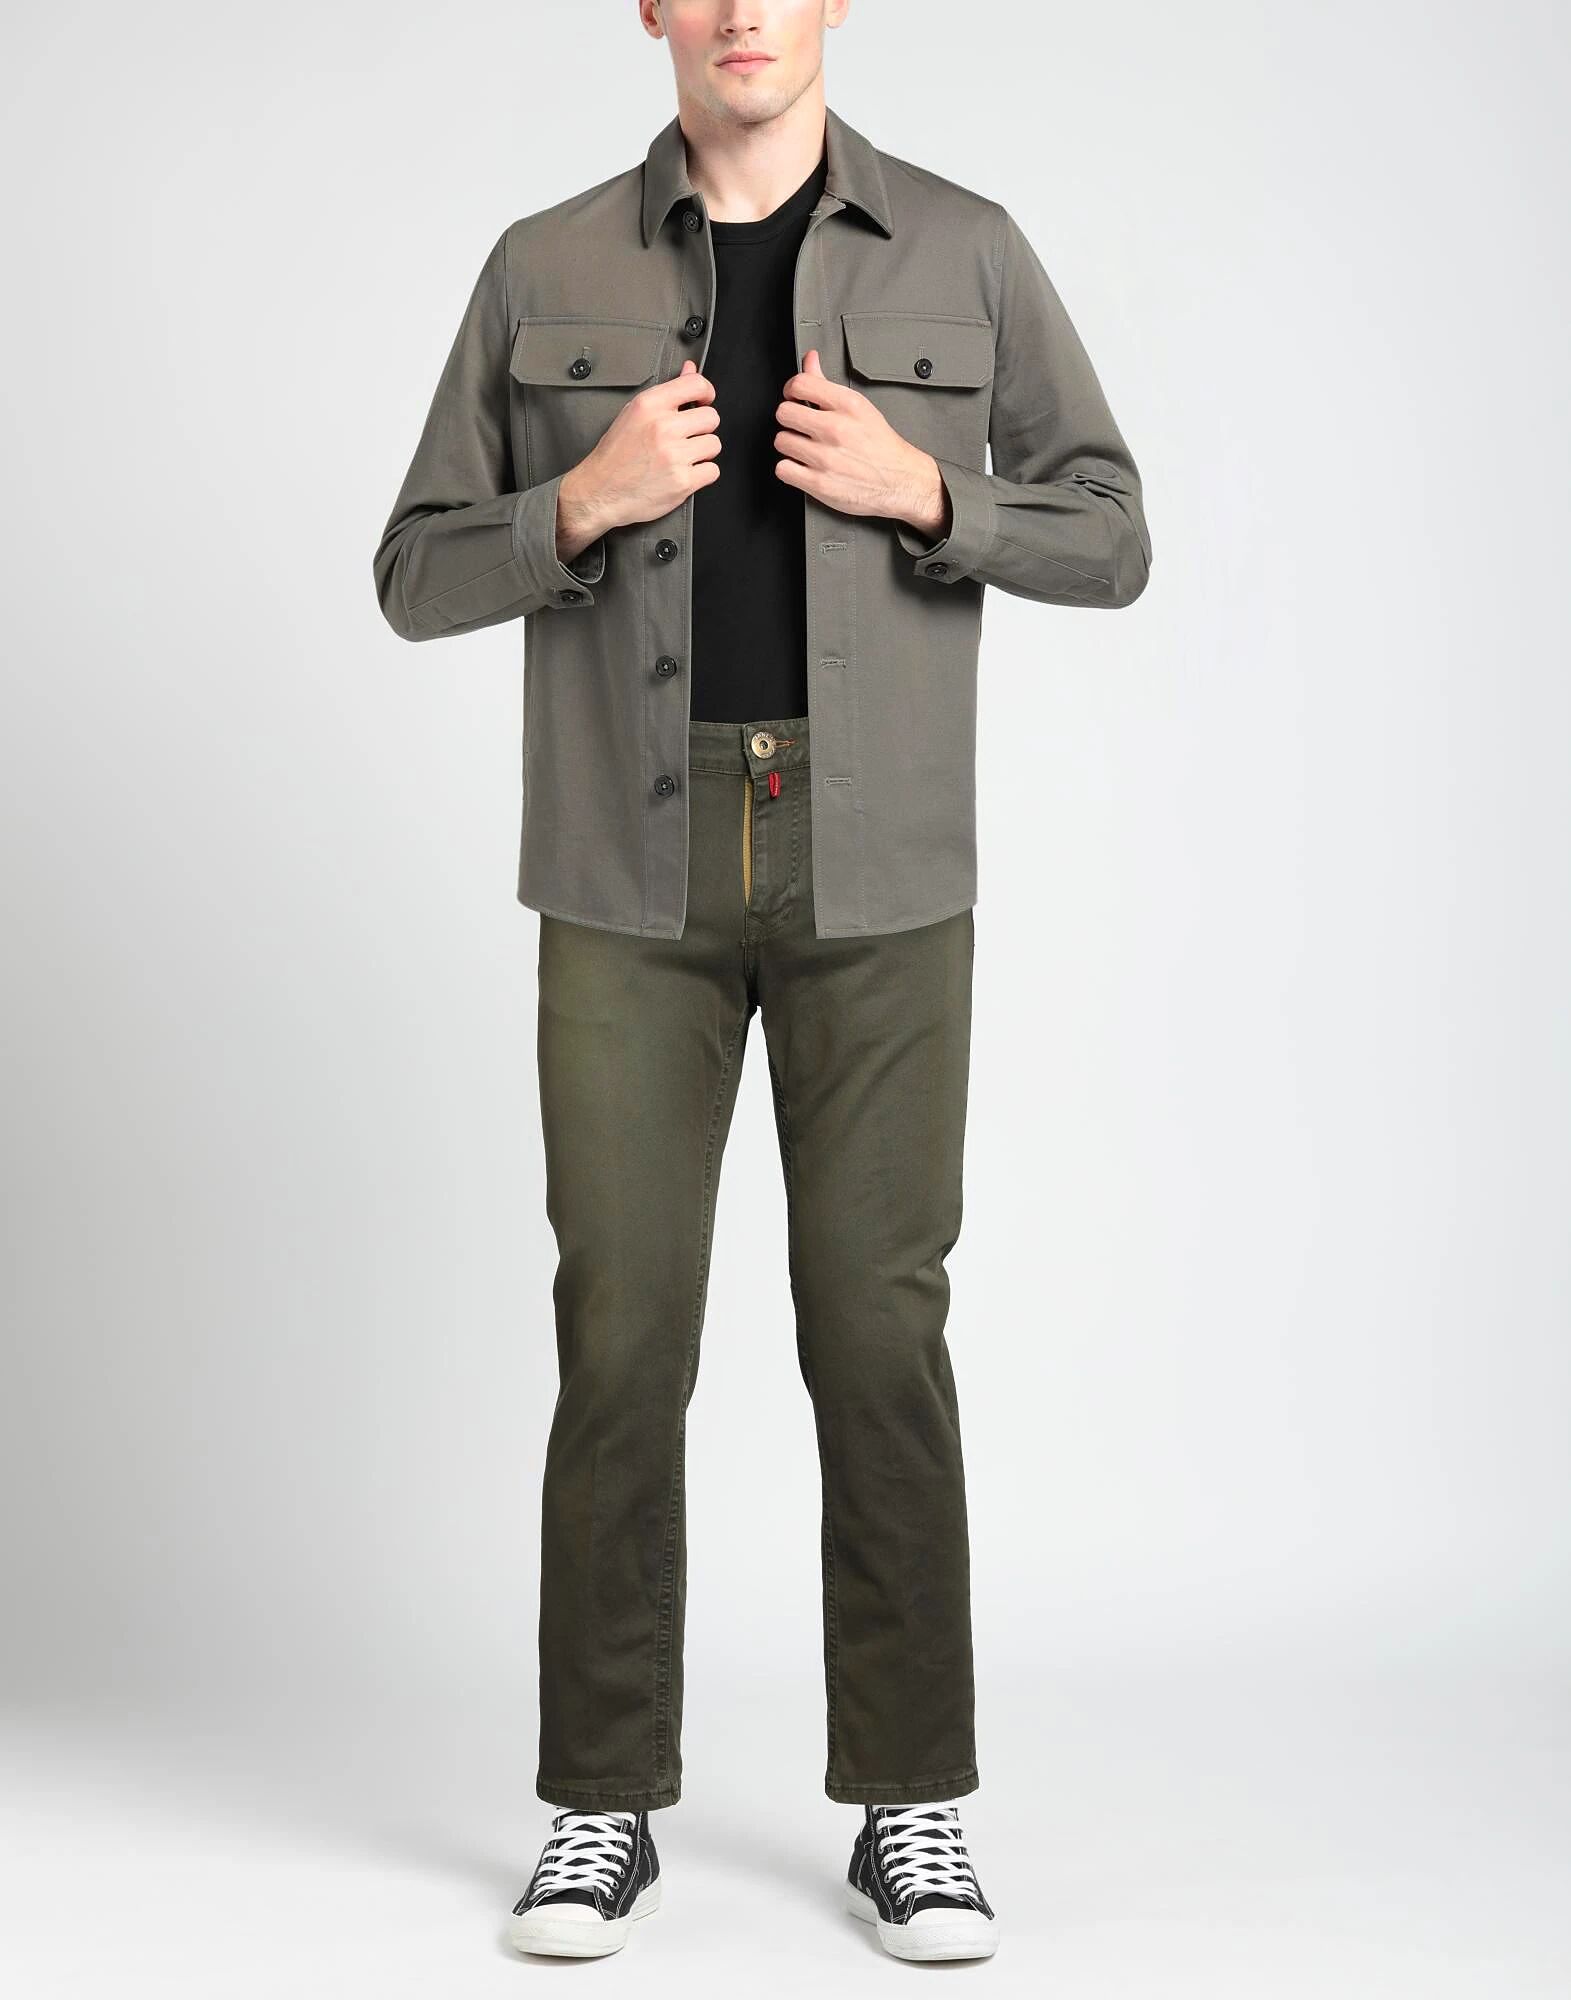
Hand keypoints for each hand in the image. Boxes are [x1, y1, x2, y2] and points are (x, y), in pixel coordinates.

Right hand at [559, 360, 721, 550]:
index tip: (704, 401)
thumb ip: (666, 392)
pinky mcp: (682, 482)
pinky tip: (684, 473)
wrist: (600, 492)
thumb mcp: (633, 413)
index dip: (706, 392)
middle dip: (702, 428)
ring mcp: (674, 456)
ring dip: (703, 452)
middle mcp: (663, 428)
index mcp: (649, 405)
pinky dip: (702, 474)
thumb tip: (690, 370)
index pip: (696, 385)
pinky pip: (712, 471)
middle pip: (711, 417)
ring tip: (682, 457)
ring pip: (714, 444)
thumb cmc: (614, 455)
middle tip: (687, 437)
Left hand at [773, 350, 948, 537]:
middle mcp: (835, 429)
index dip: (791, 390)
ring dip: (790, 445)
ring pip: (781, 441)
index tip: (794, 397)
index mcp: (847, 405)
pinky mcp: (819, 483)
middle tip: (801, 426)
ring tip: (806, 449)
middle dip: (790, 419)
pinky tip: (803, 467)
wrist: (901, 481)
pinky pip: (783, 470)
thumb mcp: (860, 406)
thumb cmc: (882, 446)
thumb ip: (828, 383)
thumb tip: (810, 360)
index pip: (800, 384)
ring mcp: (826, 458)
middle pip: (784, 413)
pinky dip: (789, 470)